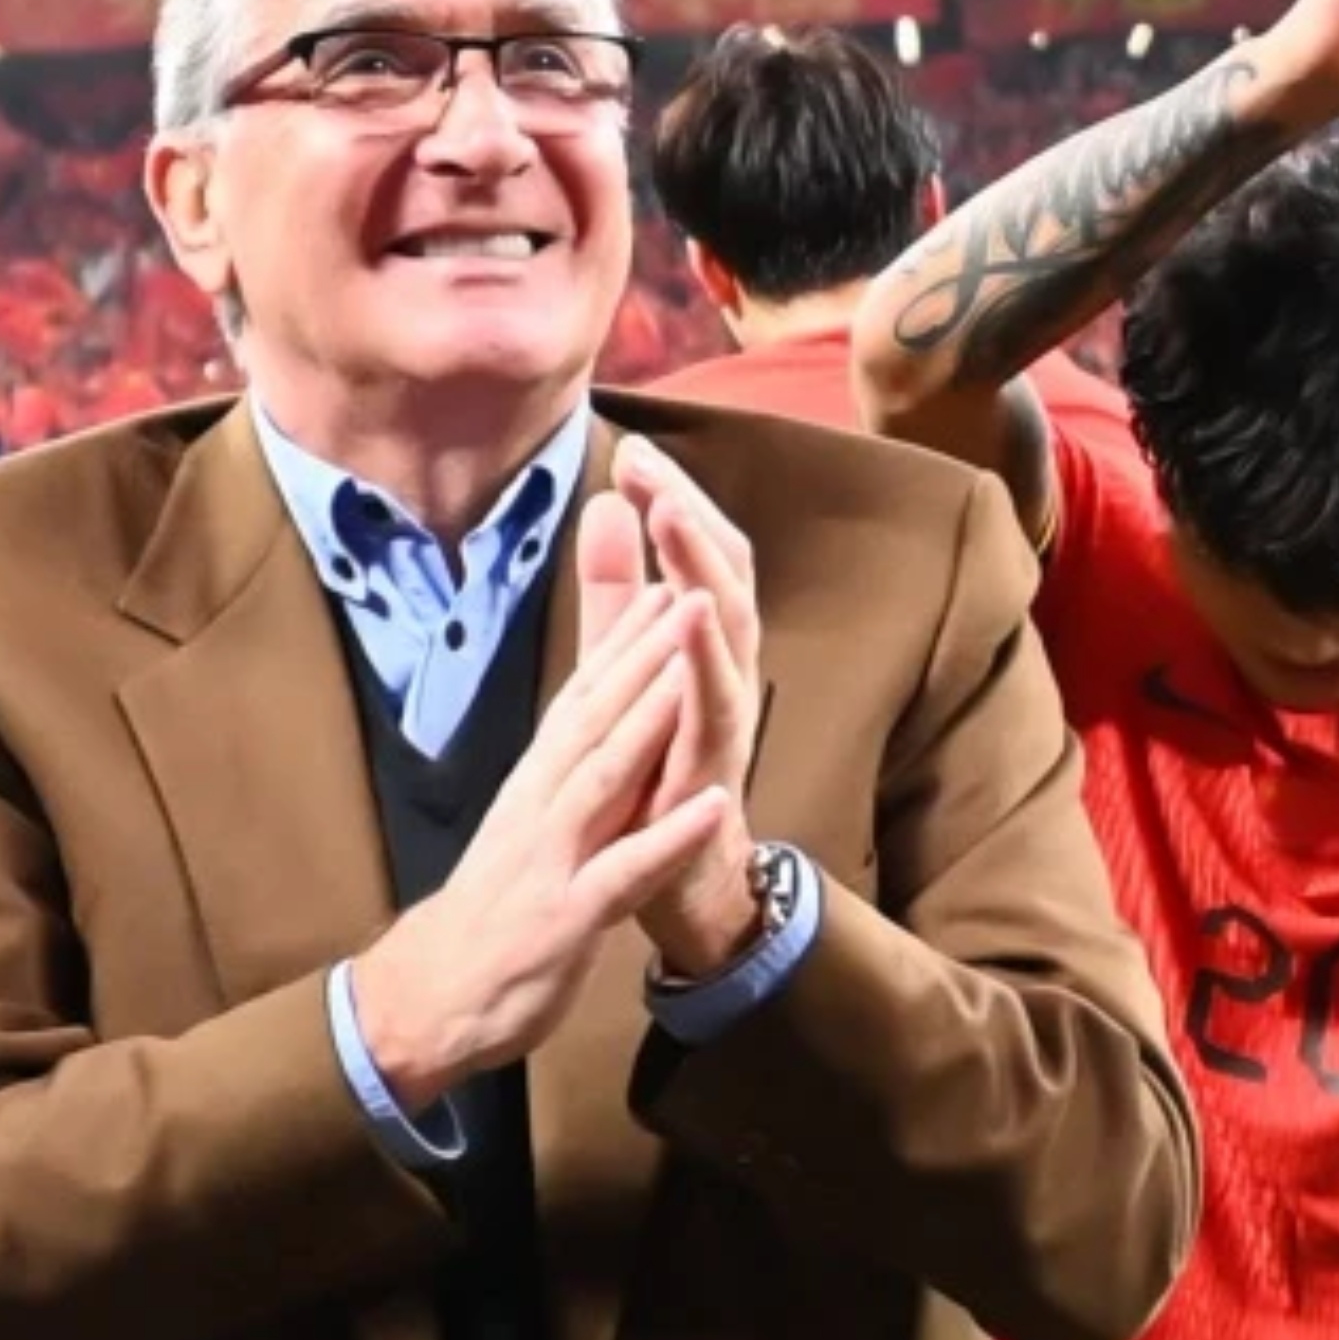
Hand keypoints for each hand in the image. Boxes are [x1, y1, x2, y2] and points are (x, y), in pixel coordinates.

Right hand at [347, 585, 733, 1109]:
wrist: (430, 998)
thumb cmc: (493, 910)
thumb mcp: (527, 827)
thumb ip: (562, 773)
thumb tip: (592, 722)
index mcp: (536, 785)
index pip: (583, 700)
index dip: (626, 643)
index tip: (669, 583)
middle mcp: (540, 806)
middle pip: (596, 718)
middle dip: (645, 654)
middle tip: (692, 587)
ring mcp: (551, 859)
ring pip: (604, 777)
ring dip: (650, 721)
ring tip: (693, 668)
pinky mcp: (565, 918)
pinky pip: (623, 874)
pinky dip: (668, 840)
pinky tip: (713, 808)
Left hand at [597, 437, 763, 979]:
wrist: (681, 890)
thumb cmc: (661, 779)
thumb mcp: (629, 671)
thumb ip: (618, 594)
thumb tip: (609, 500)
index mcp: (703, 648)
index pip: (699, 554)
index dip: (673, 499)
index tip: (630, 449)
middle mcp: (725, 674)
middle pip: (723, 574)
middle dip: (688, 514)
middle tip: (648, 465)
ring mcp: (724, 722)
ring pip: (729, 630)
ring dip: (704, 570)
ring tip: (674, 515)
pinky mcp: (712, 772)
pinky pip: (718, 712)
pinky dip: (707, 663)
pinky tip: (690, 618)